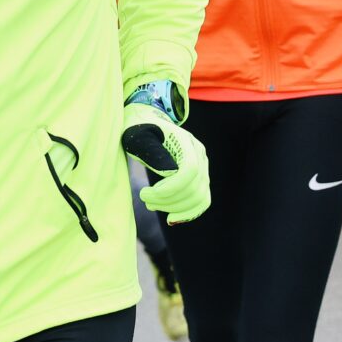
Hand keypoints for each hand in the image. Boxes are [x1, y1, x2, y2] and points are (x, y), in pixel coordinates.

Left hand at [123, 102, 209, 224]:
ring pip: (199, 197)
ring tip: (152, 205)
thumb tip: (171, 173)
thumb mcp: (138, 137)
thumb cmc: (138, 129)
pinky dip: (188, 213)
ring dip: (175, 208)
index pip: (189, 171)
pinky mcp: (200, 177)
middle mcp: (199, 154)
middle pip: (194, 188)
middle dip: (167, 201)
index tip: (145, 194)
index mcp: (185, 141)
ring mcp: (203, 166)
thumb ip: (153, 152)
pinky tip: (171, 218)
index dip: (169, 189)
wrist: (148, 123)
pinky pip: (201, 200)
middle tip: (144, 199)